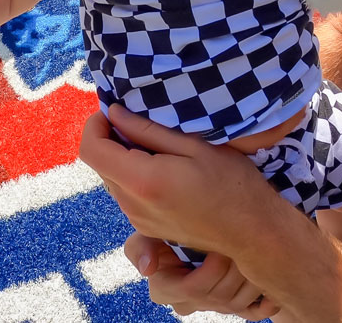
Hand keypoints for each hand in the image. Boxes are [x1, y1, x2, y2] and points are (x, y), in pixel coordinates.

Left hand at [78, 104, 276, 254]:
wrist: (250, 231)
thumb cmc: (230, 182)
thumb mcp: (194, 146)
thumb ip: (147, 130)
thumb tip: (115, 113)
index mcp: (142, 181)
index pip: (91, 150)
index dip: (94, 125)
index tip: (113, 110)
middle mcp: (132, 205)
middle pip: (101, 164)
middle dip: (111, 138)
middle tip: (140, 122)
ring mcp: (138, 221)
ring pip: (113, 179)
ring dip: (124, 158)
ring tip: (158, 146)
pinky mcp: (147, 228)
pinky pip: (127, 195)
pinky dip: (134, 175)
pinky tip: (165, 169)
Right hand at [125, 233, 279, 319]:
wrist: (190, 234)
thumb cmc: (165, 232)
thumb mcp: (145, 235)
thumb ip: (139, 247)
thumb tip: (149, 268)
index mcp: (166, 290)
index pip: (193, 289)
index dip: (210, 270)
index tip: (218, 247)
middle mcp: (190, 304)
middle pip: (220, 295)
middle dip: (233, 268)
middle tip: (241, 242)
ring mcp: (212, 307)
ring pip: (239, 301)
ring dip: (251, 278)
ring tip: (254, 250)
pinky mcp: (233, 308)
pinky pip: (253, 312)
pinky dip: (265, 301)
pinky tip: (270, 286)